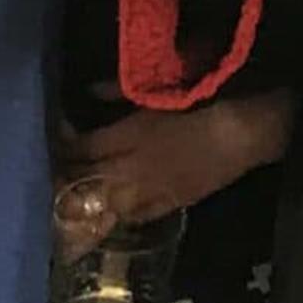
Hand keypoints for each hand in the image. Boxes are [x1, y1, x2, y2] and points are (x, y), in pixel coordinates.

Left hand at [62, 93, 295, 222]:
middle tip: (57, 166)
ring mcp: (151, 191)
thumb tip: (90, 93)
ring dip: (86, 199)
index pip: (83, 147)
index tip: (60, 131)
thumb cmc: (204, 98)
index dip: (65, 142)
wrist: (245, 130)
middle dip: (66, 174)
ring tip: (74, 193)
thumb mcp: (158, 87)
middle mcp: (132, 169)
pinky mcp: (171, 204)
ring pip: (106, 204)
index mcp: (128, 136)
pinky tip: (111, 208)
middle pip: (88, 179)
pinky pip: (135, 215)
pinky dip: (117, 212)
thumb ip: (119, 90)